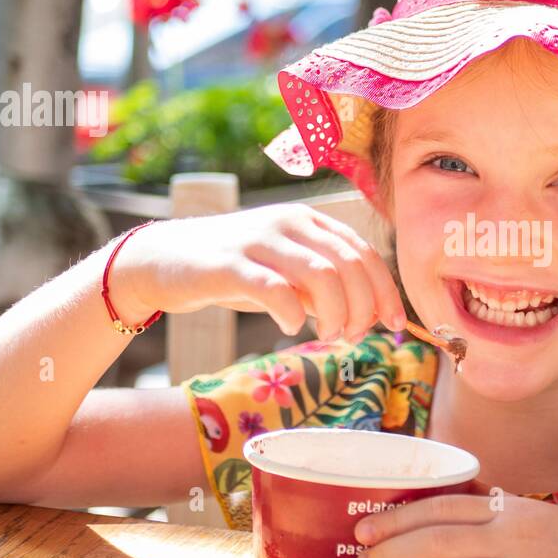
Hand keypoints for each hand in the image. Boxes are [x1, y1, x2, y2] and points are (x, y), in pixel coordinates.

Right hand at [106, 204, 406, 340]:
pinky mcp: (228, 264)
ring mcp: (259, 240)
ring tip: (328, 336)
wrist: (162, 260)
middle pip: (350, 264)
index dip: (386, 290)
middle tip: (352, 336)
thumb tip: (368, 316)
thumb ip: (325, 289)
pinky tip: (289, 328)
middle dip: (363, 307)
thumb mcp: (288, 275)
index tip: (395, 324)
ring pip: (322, 274)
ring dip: (336, 313)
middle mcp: (289, 222)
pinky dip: (292, 314)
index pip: (364, 253)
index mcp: (309, 221)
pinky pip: (274, 289)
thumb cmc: (235, 271)